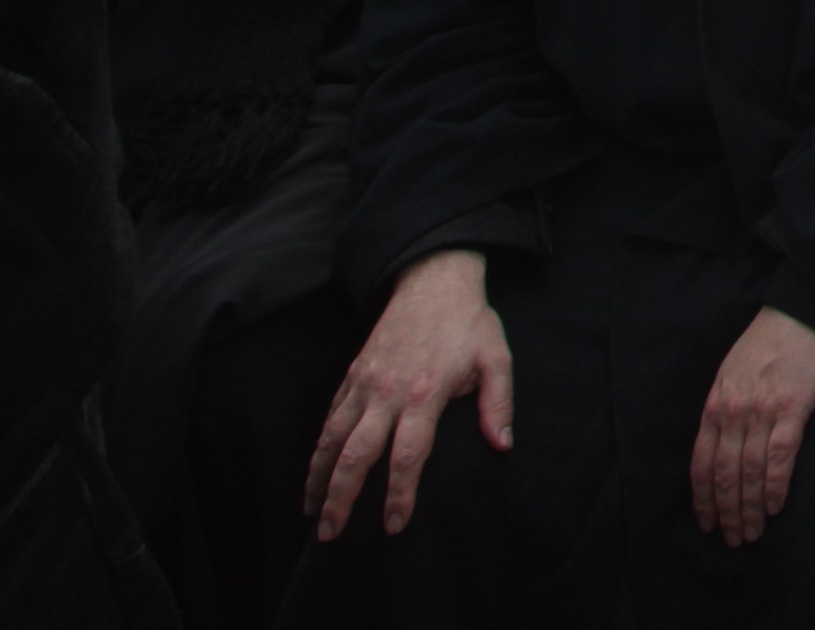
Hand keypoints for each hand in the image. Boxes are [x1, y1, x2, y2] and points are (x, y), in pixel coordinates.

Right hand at [304, 249, 510, 540]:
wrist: (433, 279)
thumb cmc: (468, 322)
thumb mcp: (496, 357)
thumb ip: (499, 403)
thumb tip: (503, 444)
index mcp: (424, 393)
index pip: (407, 455)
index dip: (399, 493)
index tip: (394, 525)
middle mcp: (387, 392)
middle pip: (357, 454)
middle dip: (341, 498)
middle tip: (330, 534)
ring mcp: (365, 383)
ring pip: (332, 437)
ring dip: (318, 477)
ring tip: (311, 511)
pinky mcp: (353, 374)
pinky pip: (330, 416)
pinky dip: (319, 446)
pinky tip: (316, 469)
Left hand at [688, 306, 814, 547]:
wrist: (799, 313)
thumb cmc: (764, 344)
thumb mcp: (728, 374)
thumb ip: (721, 409)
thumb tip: (719, 447)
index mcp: (715, 405)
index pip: (701, 463)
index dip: (702, 499)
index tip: (707, 524)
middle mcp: (733, 413)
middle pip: (724, 474)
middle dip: (727, 512)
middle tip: (734, 540)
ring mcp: (761, 412)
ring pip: (749, 472)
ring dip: (750, 508)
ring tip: (753, 533)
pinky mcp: (792, 409)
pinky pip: (780, 457)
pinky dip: (775, 486)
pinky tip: (776, 506)